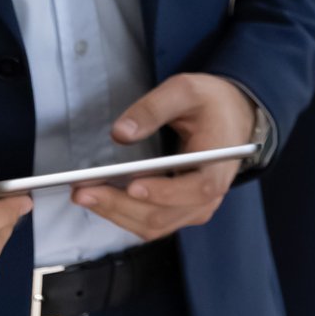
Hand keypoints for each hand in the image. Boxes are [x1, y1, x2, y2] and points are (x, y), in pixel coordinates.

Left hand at [72, 73, 254, 239]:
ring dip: (116, 213)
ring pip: (153, 225)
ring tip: (84, 195)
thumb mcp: (185, 90)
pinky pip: (151, 224)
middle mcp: (210, 193)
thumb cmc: (210, 103)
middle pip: (164, 213)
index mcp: (219, 162)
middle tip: (84, 191)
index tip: (132, 185)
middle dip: (120, 205)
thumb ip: (153, 108)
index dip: (164, 192)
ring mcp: (196, 207)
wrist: (231, 115)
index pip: (196, 188)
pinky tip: (101, 199)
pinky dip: (123, 215)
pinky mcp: (182, 211)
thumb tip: (120, 133)